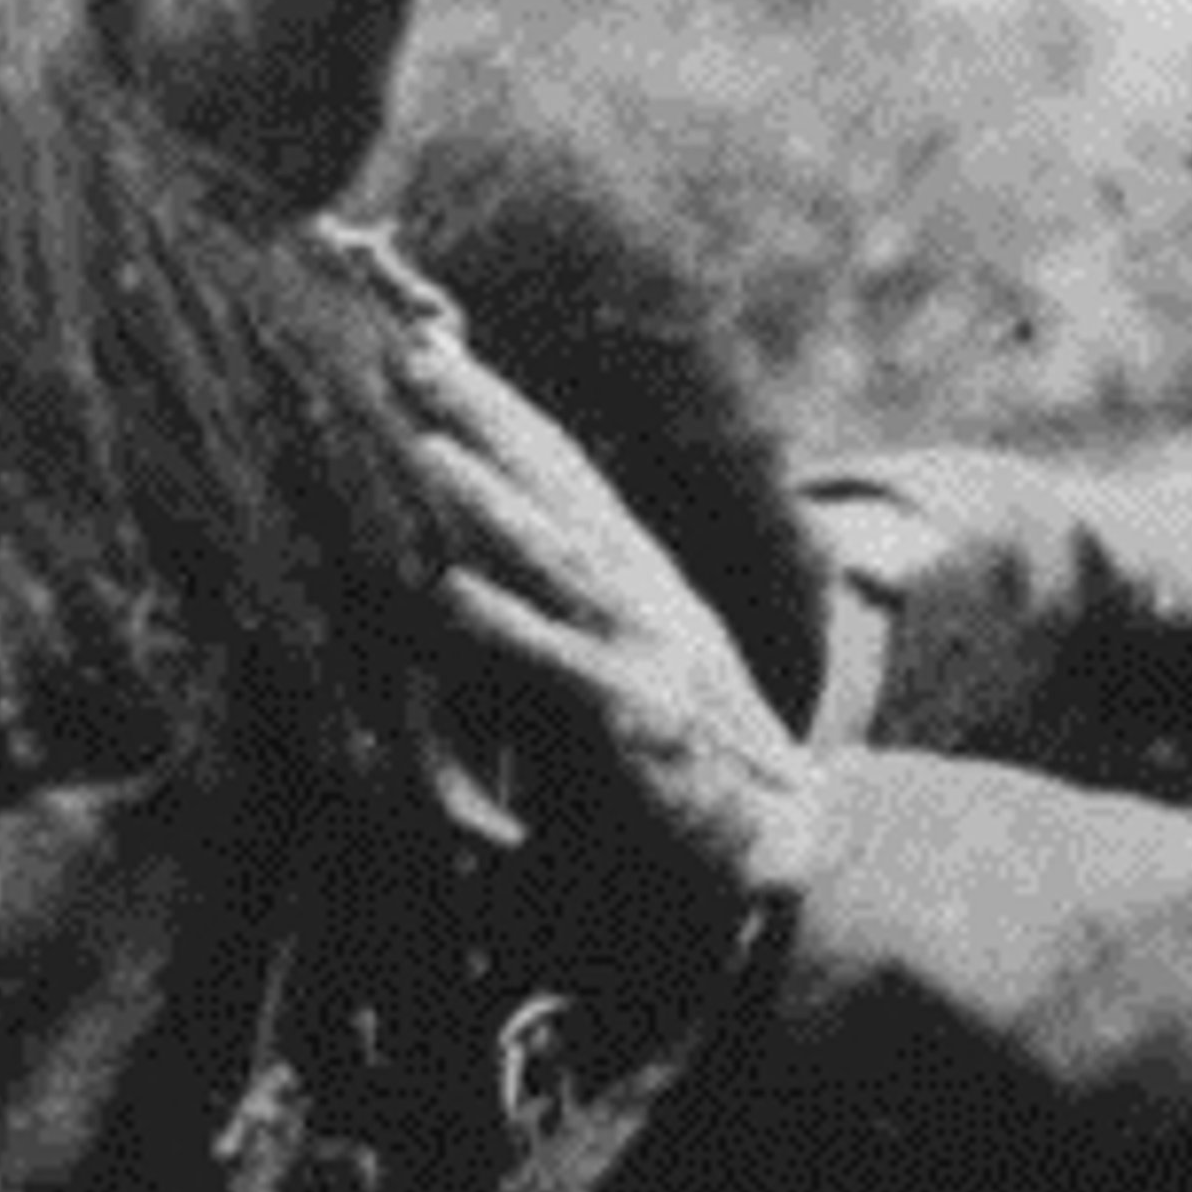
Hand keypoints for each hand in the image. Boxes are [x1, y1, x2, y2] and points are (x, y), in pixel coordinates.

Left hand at [396, 326, 821, 910]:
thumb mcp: (612, 664)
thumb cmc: (681, 759)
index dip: (501, 411)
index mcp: (637, 577)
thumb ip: (553, 614)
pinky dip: (511, 625)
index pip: (562, 474)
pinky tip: (453, 591)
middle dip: (491, 418)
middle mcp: (646, 595)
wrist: (777, 843)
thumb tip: (462, 576)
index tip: (433, 349)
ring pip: (561, 561)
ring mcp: (647, 650)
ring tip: (429, 447)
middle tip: (415, 352)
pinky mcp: (641, 717)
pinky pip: (565, 665)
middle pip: (560, 488)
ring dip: (494, 503)